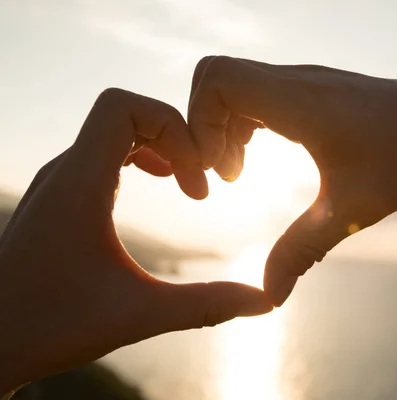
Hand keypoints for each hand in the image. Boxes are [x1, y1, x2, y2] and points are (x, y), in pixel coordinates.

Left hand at [0, 88, 271, 393]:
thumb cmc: (50, 327)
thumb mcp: (138, 315)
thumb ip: (206, 305)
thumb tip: (264, 302)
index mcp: (80, 185)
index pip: (122, 106)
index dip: (170, 124)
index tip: (194, 176)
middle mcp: (65, 173)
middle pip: (125, 114)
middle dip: (174, 137)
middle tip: (200, 182)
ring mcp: (60, 183)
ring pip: (113, 132)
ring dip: (158, 146)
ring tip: (187, 183)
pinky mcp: (60, 197)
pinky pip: (103, 153)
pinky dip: (139, 158)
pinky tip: (161, 186)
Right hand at [187, 57, 396, 305]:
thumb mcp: (351, 210)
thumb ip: (301, 251)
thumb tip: (267, 296)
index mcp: (299, 101)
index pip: (217, 80)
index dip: (199, 124)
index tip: (222, 175)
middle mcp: (298, 81)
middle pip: (217, 79)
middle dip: (206, 128)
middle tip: (227, 177)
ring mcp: (307, 81)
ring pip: (237, 84)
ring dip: (225, 127)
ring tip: (239, 173)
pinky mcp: (316, 89)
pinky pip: (259, 92)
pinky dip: (245, 122)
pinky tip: (261, 158)